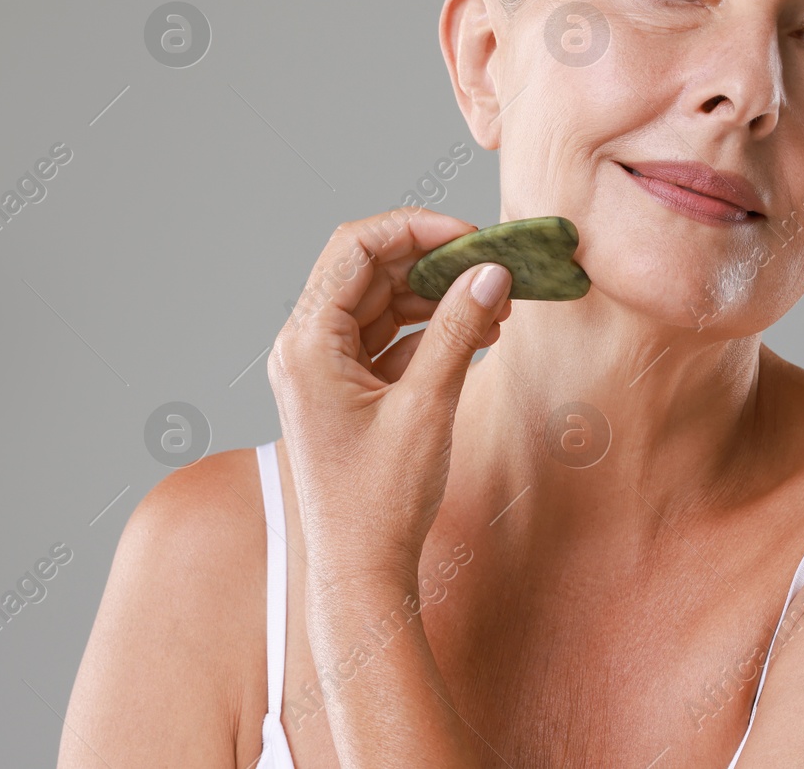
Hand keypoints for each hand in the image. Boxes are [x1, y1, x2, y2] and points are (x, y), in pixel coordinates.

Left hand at [269, 207, 512, 585]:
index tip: (472, 235)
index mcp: (307, 343)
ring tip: (497, 302)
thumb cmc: (379, 502)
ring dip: (437, 295)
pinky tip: (479, 331)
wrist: (361, 575)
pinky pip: (389, 338)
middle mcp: (306, 348)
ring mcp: (325, 369)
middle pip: (369, 270)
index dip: (414, 228)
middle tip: (493, 263)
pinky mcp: (347, 391)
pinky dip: (431, 330)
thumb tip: (491, 272)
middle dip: (433, 260)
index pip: (354, 249)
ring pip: (383, 303)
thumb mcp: (425, 407)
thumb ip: (457, 331)